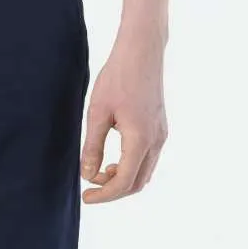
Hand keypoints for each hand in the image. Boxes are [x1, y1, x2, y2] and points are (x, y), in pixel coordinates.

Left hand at [79, 31, 167, 202]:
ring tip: (99, 170)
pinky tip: (114, 157)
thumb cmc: (118, 77)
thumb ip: (93, 145)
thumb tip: (87, 175)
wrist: (142, 51)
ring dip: (124, 178)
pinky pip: (149, 158)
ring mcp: (161, 135)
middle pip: (138, 182)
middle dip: (114, 190)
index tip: (85, 197)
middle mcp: (156, 141)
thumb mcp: (98, 111)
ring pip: (145, 172)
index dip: (104, 195)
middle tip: (90, 186)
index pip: (124, 182)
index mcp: (140, 139)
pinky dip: (132, 166)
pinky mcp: (160, 127)